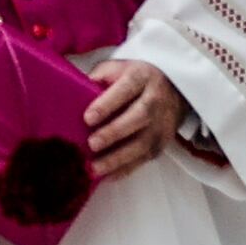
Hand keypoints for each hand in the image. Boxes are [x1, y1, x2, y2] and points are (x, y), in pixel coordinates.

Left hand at [83, 58, 185, 179]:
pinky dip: (126, 169)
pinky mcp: (162, 143)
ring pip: (144, 143)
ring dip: (118, 158)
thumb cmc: (136, 80)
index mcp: (141, 78)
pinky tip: (108, 175)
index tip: (88, 117)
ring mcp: (161, 123)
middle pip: (139, 116)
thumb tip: (73, 92)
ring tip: (95, 167)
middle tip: (92, 143)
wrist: (173, 90)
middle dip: (114, 132)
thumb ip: (98, 78)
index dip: (107, 103)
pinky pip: (144, 158)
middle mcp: (155, 100)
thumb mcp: (117, 69)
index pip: (126, 88)